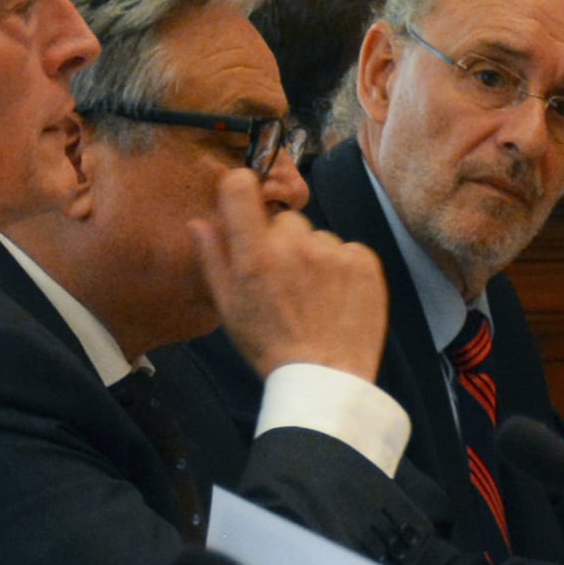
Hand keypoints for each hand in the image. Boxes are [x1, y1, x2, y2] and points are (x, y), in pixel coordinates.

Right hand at [192, 170, 388, 381]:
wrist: (325, 378)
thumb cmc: (270, 345)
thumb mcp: (229, 307)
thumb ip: (213, 258)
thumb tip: (199, 221)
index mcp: (255, 254)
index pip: (241, 186)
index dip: (241, 187)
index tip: (244, 200)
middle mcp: (295, 246)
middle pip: (286, 220)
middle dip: (282, 240)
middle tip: (285, 279)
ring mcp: (333, 253)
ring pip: (318, 237)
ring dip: (315, 256)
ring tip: (313, 296)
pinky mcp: (365, 263)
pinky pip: (349, 250)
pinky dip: (344, 267)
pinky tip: (336, 297)